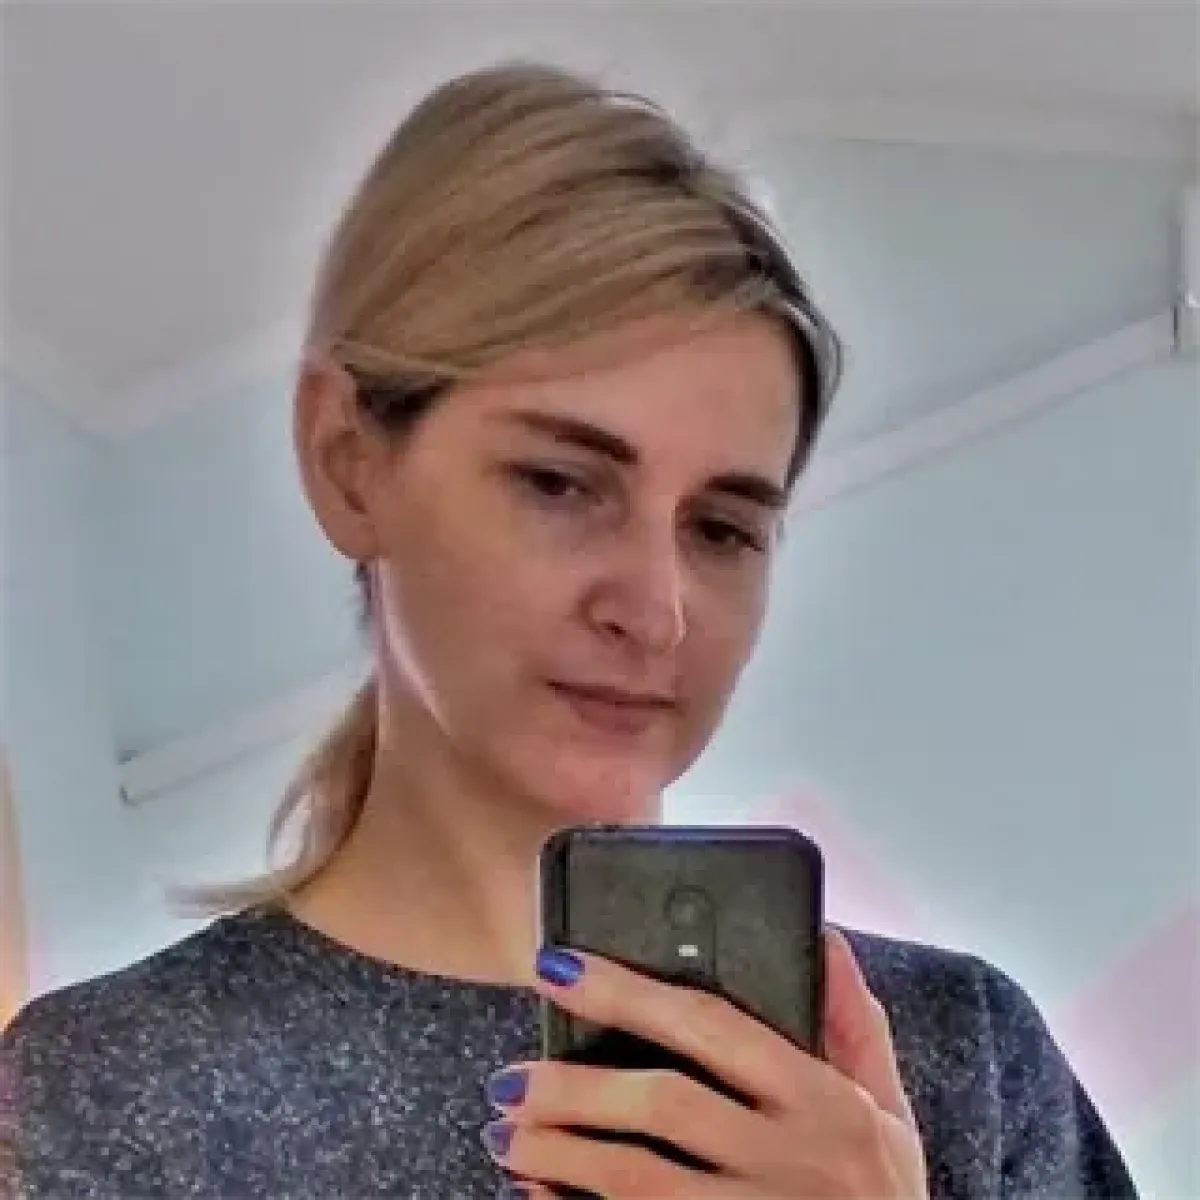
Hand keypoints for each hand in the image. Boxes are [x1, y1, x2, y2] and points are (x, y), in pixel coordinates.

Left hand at [482, 928, 927, 1197]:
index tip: (561, 968)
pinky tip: (535, 1195)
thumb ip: (853, 1022)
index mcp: (819, 1099)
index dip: (628, 991)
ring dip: (558, 1153)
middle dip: (573, 1085)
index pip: (711, 1025)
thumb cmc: (882, 1198)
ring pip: (636, 1180)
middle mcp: (786, 1159)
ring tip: (505, 1133)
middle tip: (509, 1077)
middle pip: (662, 1105)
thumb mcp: (889, 1109)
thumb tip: (822, 934)